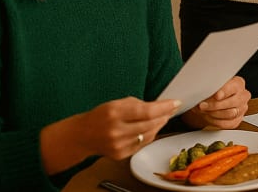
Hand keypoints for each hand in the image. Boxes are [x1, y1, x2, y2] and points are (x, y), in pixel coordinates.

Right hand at [40, 97, 180, 172]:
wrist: (81, 136)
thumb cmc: (100, 116)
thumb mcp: (116, 103)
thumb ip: (137, 104)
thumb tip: (160, 105)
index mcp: (114, 113)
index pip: (147, 111)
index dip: (164, 107)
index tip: (175, 102)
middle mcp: (116, 131)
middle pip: (150, 124)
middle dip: (165, 115)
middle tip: (172, 109)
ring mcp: (118, 145)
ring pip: (149, 135)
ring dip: (159, 125)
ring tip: (164, 117)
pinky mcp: (120, 155)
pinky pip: (142, 144)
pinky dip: (150, 135)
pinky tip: (152, 128)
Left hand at [184, 76, 250, 129]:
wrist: (213, 101)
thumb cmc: (213, 91)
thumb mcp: (211, 86)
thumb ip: (210, 88)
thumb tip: (202, 92)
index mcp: (238, 83)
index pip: (233, 87)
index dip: (224, 92)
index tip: (216, 95)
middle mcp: (243, 96)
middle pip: (233, 102)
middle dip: (215, 105)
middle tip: (202, 105)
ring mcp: (242, 109)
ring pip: (230, 114)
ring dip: (214, 113)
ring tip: (203, 111)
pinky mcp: (237, 120)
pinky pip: (227, 124)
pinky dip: (215, 121)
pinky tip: (208, 117)